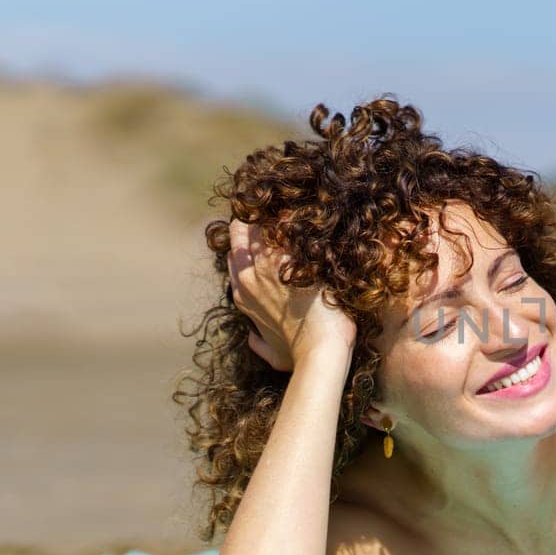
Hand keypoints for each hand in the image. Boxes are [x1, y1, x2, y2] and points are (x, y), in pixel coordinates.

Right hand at [227, 219, 357, 370]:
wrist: (320, 350)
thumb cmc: (301, 355)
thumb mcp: (274, 354)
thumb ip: (260, 344)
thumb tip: (252, 338)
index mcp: (244, 298)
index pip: (236, 260)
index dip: (245, 245)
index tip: (256, 233)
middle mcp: (248, 279)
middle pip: (240, 237)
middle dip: (250, 221)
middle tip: (266, 208)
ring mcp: (266, 267)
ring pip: (257, 227)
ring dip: (268, 214)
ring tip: (281, 199)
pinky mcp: (287, 259)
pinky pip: (281, 226)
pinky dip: (287, 216)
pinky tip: (296, 207)